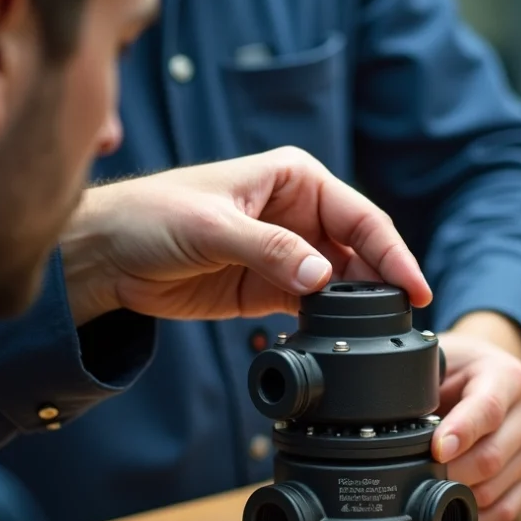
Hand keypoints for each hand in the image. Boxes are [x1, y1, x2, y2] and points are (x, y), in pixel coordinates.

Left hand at [60, 146, 431, 325]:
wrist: (106, 255)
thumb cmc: (151, 216)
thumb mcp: (212, 227)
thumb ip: (270, 250)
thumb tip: (323, 277)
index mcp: (294, 179)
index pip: (359, 215)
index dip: (392, 252)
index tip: (414, 288)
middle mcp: (299, 213)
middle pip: (359, 251)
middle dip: (383, 284)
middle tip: (402, 321)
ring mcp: (287, 253)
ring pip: (342, 283)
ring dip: (358, 309)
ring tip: (376, 337)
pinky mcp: (270, 288)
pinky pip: (314, 307)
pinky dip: (329, 324)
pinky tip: (340, 342)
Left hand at [432, 331, 520, 520]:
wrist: (489, 373)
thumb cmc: (461, 369)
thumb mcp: (442, 359)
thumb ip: (423, 380)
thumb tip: (393, 412)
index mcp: (508, 378)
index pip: (488, 409)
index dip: (460, 433)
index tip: (436, 449)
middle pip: (491, 456)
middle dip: (451, 471)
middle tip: (419, 473)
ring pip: (496, 487)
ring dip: (460, 494)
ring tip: (431, 488)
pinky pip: (508, 509)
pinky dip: (477, 516)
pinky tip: (454, 507)